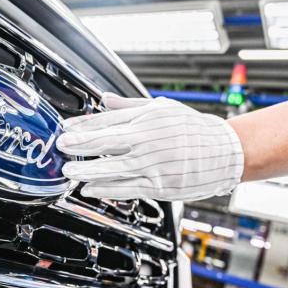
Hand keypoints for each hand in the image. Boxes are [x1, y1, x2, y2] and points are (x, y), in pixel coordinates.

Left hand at [57, 93, 243, 200]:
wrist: (227, 151)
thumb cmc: (194, 128)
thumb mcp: (163, 108)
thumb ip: (129, 107)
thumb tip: (104, 98)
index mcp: (147, 120)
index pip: (108, 121)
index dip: (83, 125)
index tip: (65, 128)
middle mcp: (148, 140)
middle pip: (107, 142)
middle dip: (80, 145)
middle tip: (61, 146)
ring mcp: (154, 164)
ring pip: (114, 168)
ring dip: (88, 169)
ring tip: (70, 170)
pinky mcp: (161, 185)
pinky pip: (128, 188)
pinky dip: (107, 189)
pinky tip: (90, 189)